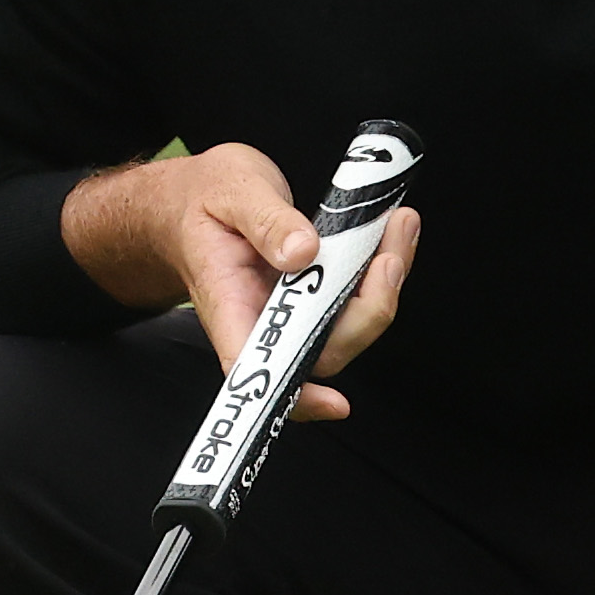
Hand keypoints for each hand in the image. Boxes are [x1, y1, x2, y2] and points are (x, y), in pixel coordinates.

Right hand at [63, 146, 422, 421]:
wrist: (194, 194)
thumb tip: (302, 252)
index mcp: (229, 302)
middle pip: (322, 352)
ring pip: (347, 328)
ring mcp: (290, 310)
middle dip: (369, 311)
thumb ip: (266, 221)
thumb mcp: (232, 191)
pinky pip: (354, 302)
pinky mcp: (313, 293)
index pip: (258, 367)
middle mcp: (262, 318)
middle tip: (389, 254)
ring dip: (384, 287)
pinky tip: (394, 234)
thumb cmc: (203, 197)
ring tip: (400, 226)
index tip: (336, 403)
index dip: (298, 396)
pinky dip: (382, 273)